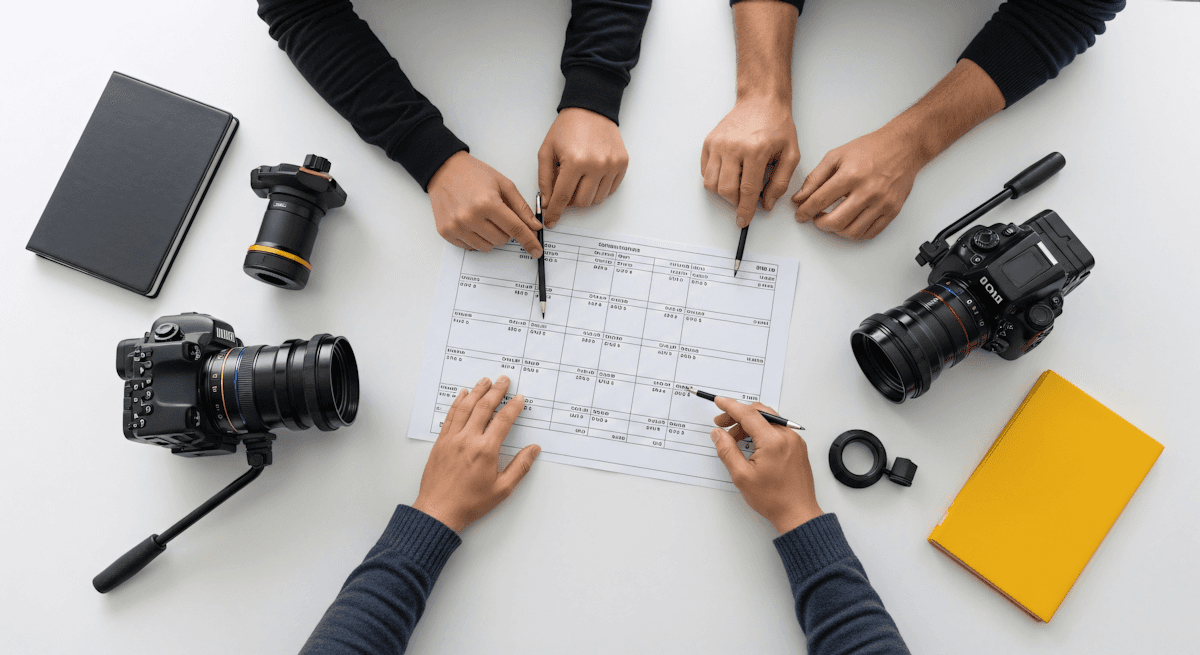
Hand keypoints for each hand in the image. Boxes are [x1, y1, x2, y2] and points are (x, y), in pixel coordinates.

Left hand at [411, 376, 540, 532]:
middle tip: (504, 380)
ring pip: (465, 407)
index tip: (519, 399)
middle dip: (496, 391)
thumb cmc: (470, 503)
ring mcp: (452, 439)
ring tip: (485, 381)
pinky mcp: (440, 443)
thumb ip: (520, 467)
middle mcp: (467, 440)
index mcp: (485, 450)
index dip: (513, 407)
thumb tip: (534, 450)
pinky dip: (457, 403)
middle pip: (484, 407)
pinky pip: (450, 416)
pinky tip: (462, 395)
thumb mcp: (502, 489)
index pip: (503, 420)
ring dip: (477, 391)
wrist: (438, 512)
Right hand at [428, 152, 542, 256]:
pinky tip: (471, 222)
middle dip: (506, 231)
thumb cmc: (474, 174)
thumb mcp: (503, 184)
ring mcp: (456, 227)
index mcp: (487, 203)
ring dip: (491, 236)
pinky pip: (470, 247)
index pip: (515, 229)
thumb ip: (521, 207)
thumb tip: (534, 226)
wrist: (444, 170)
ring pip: (487, 247)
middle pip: (502, 240)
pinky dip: (476, 238)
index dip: (529, 241)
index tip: (536, 250)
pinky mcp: (446, 232)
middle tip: (497, 215)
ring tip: (483, 218)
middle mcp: (470, 217)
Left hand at [538, 107, 628, 227]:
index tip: (551, 220)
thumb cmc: (567, 127)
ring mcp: (612, 165)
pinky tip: (591, 176)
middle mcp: (596, 165)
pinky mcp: (622, 164)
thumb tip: (547, 202)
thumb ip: (545, 180)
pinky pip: (610, 190)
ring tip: (578, 180)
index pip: (563, 197)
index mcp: (575, 161)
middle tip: (565, 190)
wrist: (590, 108)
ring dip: (585, 195)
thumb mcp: (546, 151)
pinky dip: (599, 189)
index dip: (555, 211)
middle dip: (570, 202)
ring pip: (597, 199)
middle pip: (582, 202)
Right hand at [702, 96, 799, 226]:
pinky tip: (729, 173)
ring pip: (711, 183)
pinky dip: (715, 179)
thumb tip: (767, 204)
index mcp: (756, 150)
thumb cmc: (777, 125)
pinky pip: (705, 171)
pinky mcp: (709, 142)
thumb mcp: (791, 154)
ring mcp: (718, 144)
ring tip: (738, 185)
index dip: (746, 210)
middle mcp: (733, 147)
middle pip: (726, 190)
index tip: (743, 221)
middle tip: (744, 201)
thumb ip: (781, 182)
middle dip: (735, 203)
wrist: (761, 100)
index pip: (748, 190)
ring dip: (723, 192)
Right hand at [709, 396, 821, 534]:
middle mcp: (787, 436)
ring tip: (734, 439)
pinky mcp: (797, 447)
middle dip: (738, 415)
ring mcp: (794, 441)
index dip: (730, 406)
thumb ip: (727, 450)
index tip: (719, 402)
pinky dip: (762, 431)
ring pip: (768, 420)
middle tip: (721, 424)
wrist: (798, 514)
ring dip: (749, 424)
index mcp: (773, 441)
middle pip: (759, 413)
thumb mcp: (742, 476)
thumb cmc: (774, 499)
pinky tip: (751, 443)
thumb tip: (718, 434)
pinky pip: (777, 430)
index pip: (748, 414)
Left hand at [791, 127, 924, 239]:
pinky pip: (870, 233)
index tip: (800, 215)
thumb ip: (815, 177)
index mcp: (851, 175)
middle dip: (819, 224)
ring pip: (852, 232)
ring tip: (831, 221)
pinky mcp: (893, 210)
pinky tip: (849, 224)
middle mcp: (868, 191)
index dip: (805, 211)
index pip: (820, 200)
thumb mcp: (836, 155)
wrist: (903, 147)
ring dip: (836, 231)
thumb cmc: (870, 149)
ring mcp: (882, 203)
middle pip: (835, 221)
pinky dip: (855, 234)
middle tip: (815, 219)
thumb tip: (800, 198)